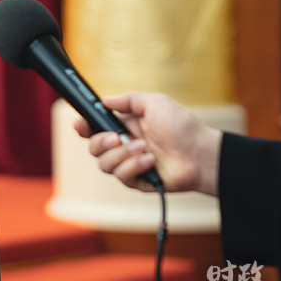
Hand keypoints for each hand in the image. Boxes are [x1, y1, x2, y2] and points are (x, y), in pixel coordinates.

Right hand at [72, 91, 221, 195]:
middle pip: (93, 148)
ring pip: (104, 165)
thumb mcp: (154, 103)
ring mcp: (129, 164)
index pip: (94, 128)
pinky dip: (134, 166)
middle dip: (99, 143)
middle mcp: (123, 146)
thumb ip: (127, 99)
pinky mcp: (138, 181)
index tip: (80, 124)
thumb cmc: (182, 127)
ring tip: (144, 148)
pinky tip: (150, 160)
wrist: (201, 153)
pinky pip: (122, 177)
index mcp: (124, 126)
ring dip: (122, 155)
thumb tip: (105, 101)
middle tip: (116, 139)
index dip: (82, 127)